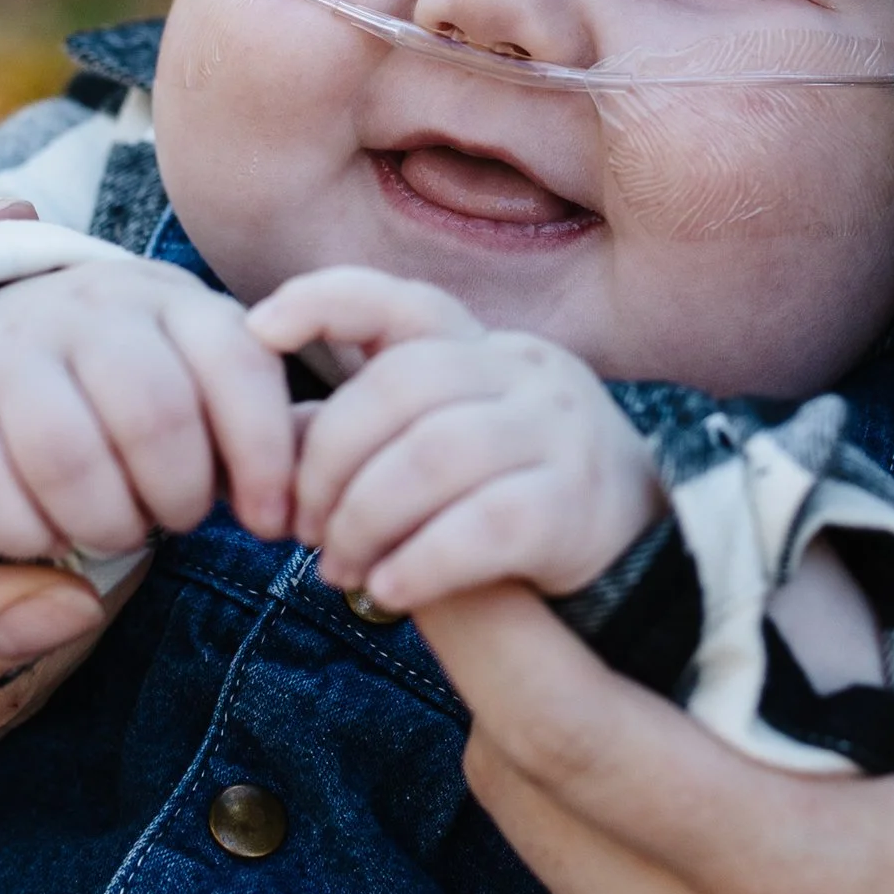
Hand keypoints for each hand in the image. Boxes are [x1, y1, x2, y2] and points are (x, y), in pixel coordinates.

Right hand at [0, 258, 295, 562]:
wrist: (4, 328)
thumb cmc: (133, 379)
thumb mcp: (201, 374)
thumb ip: (258, 431)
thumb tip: (287, 513)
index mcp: (171, 297)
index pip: (237, 364)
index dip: (265, 457)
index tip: (269, 523)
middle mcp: (87, 309)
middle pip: (153, 415)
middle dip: (179, 497)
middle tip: (176, 518)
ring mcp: (7, 350)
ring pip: (67, 454)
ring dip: (107, 523)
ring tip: (117, 530)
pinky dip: (27, 534)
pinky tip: (50, 537)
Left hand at [250, 266, 663, 614]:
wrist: (637, 548)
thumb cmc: (506, 493)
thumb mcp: (436, 446)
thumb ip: (358, 437)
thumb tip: (263, 446)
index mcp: (480, 347)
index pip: (399, 302)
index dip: (324, 303)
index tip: (256, 330)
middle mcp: (525, 370)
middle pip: (400, 386)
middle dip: (328, 461)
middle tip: (301, 530)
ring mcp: (559, 430)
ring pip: (435, 454)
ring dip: (364, 519)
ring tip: (338, 570)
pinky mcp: (577, 504)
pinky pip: (482, 526)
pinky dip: (419, 562)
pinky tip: (388, 591)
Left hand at [423, 498, 893, 893]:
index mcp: (795, 879)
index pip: (566, 740)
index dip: (486, 627)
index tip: (457, 533)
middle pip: (513, 794)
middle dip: (495, 667)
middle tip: (540, 562)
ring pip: (541, 860)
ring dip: (543, 752)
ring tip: (612, 650)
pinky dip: (598, 828)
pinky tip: (676, 767)